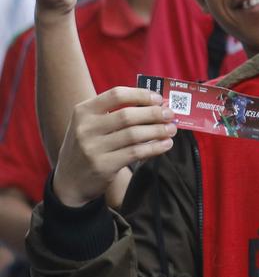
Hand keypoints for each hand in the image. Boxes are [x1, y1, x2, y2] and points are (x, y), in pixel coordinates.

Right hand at [52, 87, 175, 207]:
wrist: (69, 182)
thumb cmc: (87, 147)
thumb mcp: (90, 125)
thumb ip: (115, 113)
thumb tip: (155, 105)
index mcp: (83, 111)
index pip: (116, 95)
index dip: (141, 95)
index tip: (158, 99)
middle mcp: (85, 128)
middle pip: (128, 115)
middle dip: (154, 114)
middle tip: (170, 115)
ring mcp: (92, 148)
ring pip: (135, 134)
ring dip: (158, 130)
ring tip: (171, 130)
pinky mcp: (103, 166)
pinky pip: (136, 153)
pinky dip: (155, 147)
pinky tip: (165, 144)